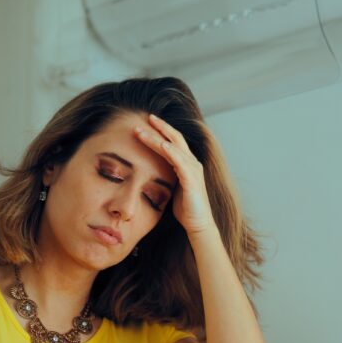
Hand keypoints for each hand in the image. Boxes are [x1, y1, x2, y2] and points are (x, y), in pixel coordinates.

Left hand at [134, 114, 216, 234]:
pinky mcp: (192, 179)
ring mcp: (193, 170)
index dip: (161, 131)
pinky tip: (162, 145)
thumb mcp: (174, 188)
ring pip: (174, 147)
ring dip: (157, 138)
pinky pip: (180, 162)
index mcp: (187, 164)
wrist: (199, 224)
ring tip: (142, 131)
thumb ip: (167, 176)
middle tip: (145, 118)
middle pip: (175, 138)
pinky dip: (171, 152)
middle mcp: (192, 163)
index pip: (173, 142)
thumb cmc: (186, 209)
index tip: (147, 123)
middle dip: (160, 127)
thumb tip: (152, 172)